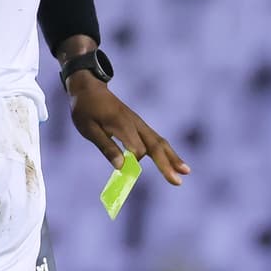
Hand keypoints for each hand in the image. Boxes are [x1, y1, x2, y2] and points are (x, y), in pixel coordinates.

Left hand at [66, 72, 190, 184]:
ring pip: (159, 142)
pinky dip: (166, 151)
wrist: (89, 88)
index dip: (134, 164)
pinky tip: (174, 161)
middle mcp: (135, 124)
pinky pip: (155, 139)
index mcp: (122, 125)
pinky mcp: (138, 125)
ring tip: (185, 172)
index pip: (137, 150)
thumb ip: (106, 146)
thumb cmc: (85, 109)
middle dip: (167, 164)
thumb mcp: (88, 129)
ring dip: (172, 157)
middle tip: (178, 182)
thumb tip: (121, 167)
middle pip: (155, 146)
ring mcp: (138, 123)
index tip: (125, 175)